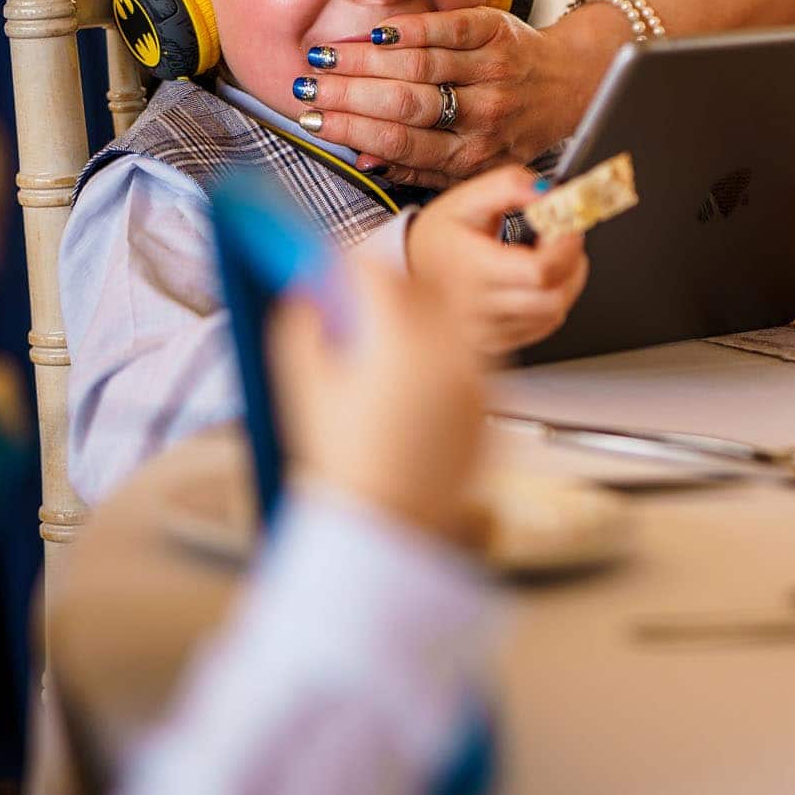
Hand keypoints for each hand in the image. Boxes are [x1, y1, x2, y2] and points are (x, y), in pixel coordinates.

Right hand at [268, 254, 482, 542]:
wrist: (388, 529)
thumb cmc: (345, 466)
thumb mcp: (305, 388)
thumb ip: (302, 326)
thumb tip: (308, 293)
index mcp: (400, 342)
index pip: (378, 271)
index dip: (347, 264)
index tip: (330, 268)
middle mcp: (450, 353)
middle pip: (424, 287)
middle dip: (388, 288)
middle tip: (355, 305)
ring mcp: (479, 380)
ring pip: (454, 321)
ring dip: (422, 322)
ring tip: (384, 357)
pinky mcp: (493, 407)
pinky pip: (472, 362)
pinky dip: (445, 362)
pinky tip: (412, 393)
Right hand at [293, 9, 596, 188]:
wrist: (565, 85)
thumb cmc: (506, 127)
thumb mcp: (471, 163)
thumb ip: (419, 168)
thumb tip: (364, 161)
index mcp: (472, 155)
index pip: (401, 144)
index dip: (352, 132)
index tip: (311, 121)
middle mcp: (485, 116)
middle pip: (406, 104)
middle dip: (348, 95)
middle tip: (308, 86)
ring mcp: (493, 72)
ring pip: (421, 65)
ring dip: (366, 59)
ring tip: (326, 56)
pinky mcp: (498, 32)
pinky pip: (448, 28)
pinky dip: (410, 30)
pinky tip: (375, 33)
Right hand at [405, 166, 589, 354]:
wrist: (410, 270)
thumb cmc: (438, 237)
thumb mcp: (465, 199)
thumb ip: (508, 185)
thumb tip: (546, 191)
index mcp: (472, 269)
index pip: (538, 271)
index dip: (565, 246)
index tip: (567, 225)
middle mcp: (479, 307)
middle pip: (553, 297)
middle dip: (572, 262)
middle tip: (565, 238)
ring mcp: (488, 330)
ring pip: (554, 313)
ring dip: (567, 280)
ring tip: (553, 255)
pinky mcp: (497, 341)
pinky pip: (544, 326)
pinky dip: (553, 300)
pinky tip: (541, 279)